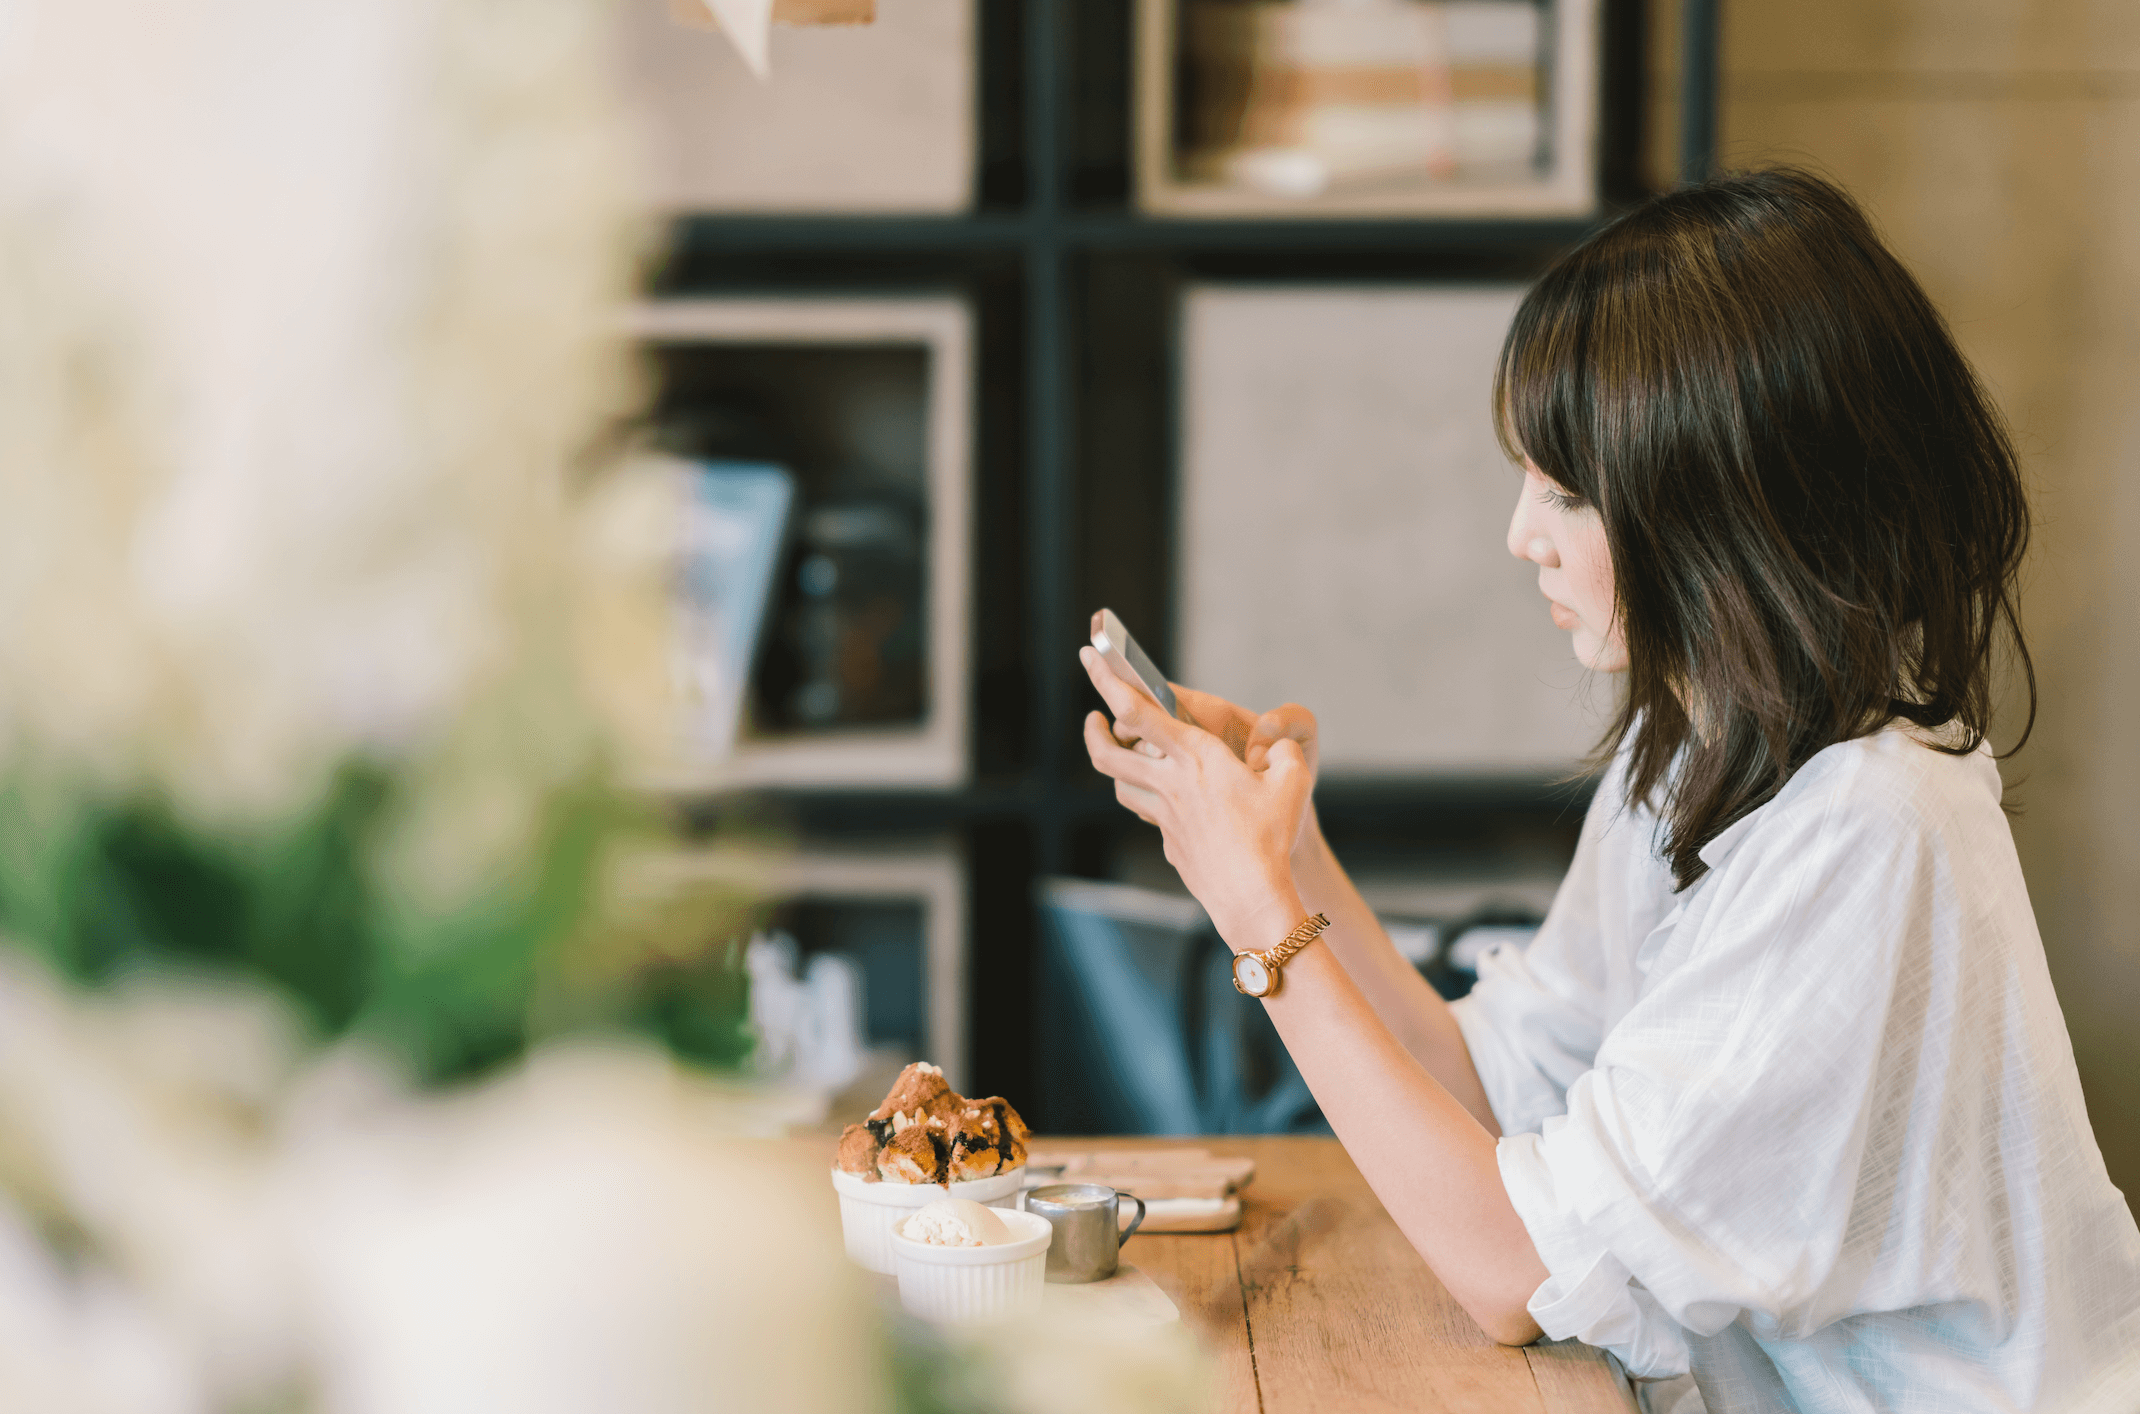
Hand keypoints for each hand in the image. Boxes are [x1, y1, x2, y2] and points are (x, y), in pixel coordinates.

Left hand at [1080, 648, 1310, 943]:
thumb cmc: (1270, 836)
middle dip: (1093, 730)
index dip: (1107, 679)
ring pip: (1121, 784)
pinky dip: (1149, 800)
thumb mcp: (1291, 781)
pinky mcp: (1170, 842)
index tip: (1091, 655)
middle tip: (1092, 718)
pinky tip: (1166, 801)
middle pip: (1108, 752)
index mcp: (1194, 757)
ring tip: (1122, 754)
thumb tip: (1274, 747)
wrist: (1250, 895)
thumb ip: (1282, 750)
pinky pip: (1150, 814)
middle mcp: (1169, 784)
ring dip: (1116, 766)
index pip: (1136, 710)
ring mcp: (1164, 816)